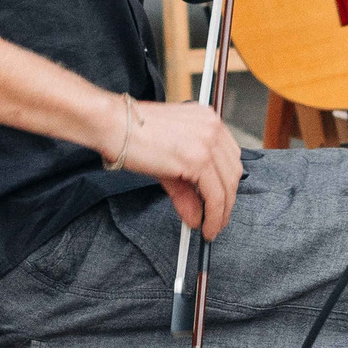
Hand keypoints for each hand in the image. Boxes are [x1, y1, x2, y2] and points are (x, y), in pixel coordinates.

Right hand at [107, 96, 242, 235]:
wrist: (113, 125)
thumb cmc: (132, 136)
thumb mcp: (167, 164)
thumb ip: (186, 190)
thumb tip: (197, 217)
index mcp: (207, 119)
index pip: (229, 156)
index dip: (227, 184)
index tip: (221, 202)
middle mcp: (213, 126)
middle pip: (233, 172)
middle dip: (227, 200)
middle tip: (217, 220)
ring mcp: (208, 142)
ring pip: (228, 186)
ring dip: (221, 212)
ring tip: (211, 228)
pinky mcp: (198, 159)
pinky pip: (215, 195)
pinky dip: (214, 215)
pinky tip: (206, 226)